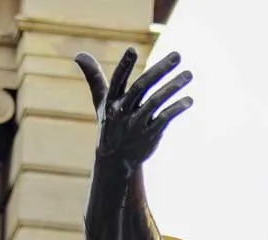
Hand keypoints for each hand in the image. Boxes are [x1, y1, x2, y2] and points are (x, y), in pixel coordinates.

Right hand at [75, 47, 192, 169]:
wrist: (115, 160)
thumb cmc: (110, 124)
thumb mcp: (100, 102)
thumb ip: (94, 77)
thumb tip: (79, 54)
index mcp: (111, 101)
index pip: (117, 80)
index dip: (124, 66)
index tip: (132, 50)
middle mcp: (123, 112)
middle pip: (142, 87)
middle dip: (160, 70)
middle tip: (177, 55)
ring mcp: (137, 124)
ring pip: (156, 102)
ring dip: (173, 87)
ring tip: (189, 75)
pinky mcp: (150, 135)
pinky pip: (164, 119)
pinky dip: (176, 108)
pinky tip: (189, 99)